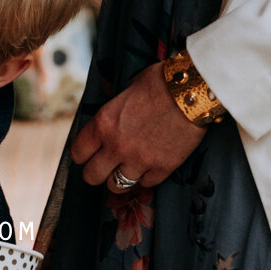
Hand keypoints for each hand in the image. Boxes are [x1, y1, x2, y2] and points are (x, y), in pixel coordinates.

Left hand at [67, 63, 206, 191]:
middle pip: (92, 176)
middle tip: (105, 166)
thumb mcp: (127, 90)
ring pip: (116, 187)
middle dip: (96, 172)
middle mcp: (117, 146)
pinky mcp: (162, 169)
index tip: (88, 154)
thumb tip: (109, 118)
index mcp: (104, 123)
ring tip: (127, 168)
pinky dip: (145, 177)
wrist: (192, 92)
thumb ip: (114, 110)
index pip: (78, 153)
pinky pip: (145, 184)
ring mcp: (139, 160)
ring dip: (120, 178)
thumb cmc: (160, 83)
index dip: (82, 155)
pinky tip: (150, 165)